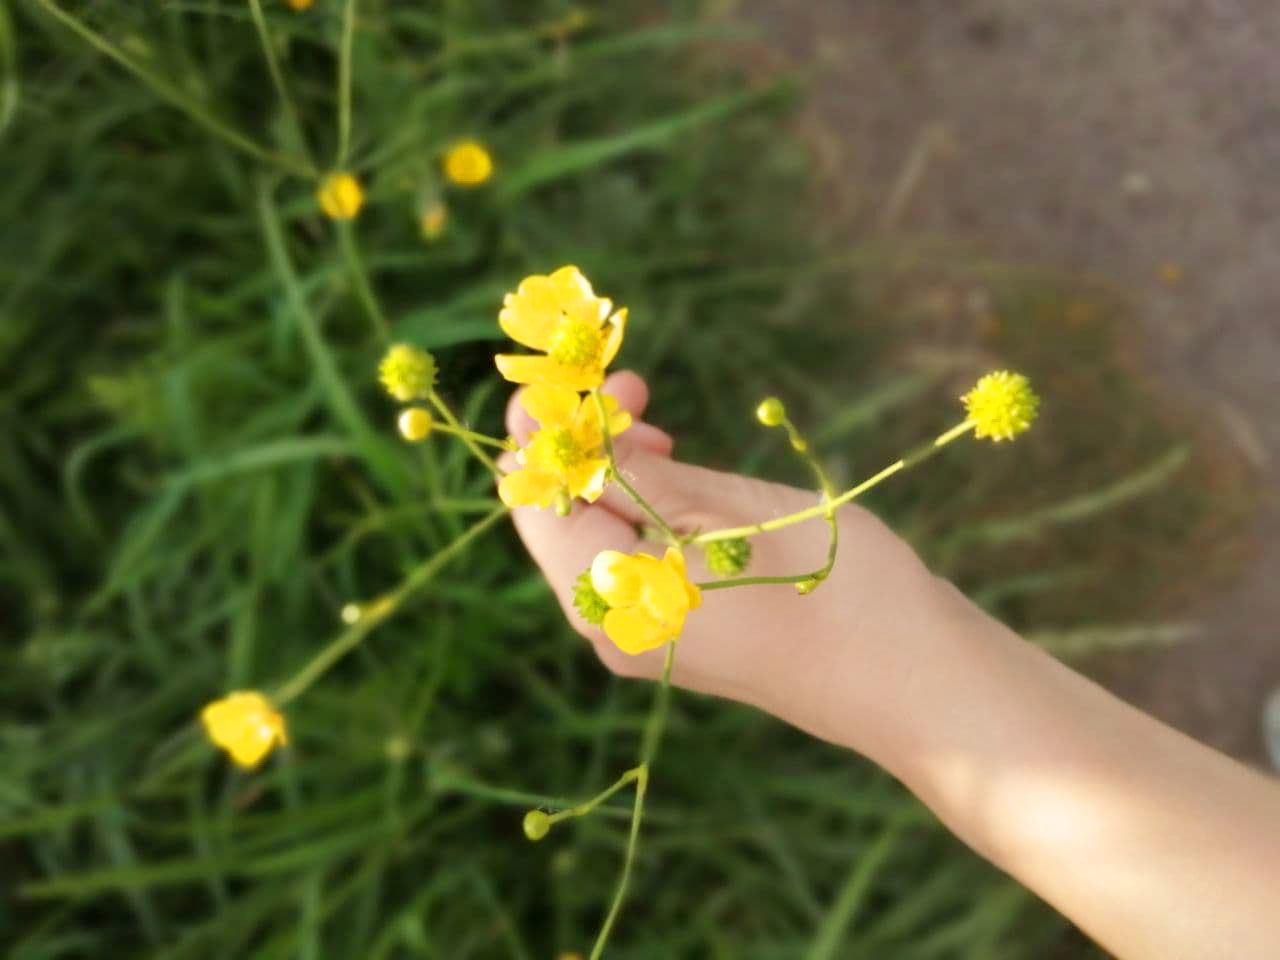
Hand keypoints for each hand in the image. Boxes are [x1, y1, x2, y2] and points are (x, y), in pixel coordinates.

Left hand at [502, 371, 958, 759]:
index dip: (544, 429)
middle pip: (558, 518)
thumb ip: (638, 474)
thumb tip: (572, 435)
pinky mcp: (678, 637)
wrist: (912, 681)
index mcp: (604, 594)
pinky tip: (679, 485)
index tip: (585, 377)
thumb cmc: (829, 588)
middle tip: (638, 390)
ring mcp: (642, 637)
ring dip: (615, 476)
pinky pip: (633, 565)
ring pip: (597, 538)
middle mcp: (607, 625)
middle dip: (582, 446)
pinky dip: (643, 516)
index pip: (532, 497)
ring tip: (663, 435)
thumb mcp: (726, 509)